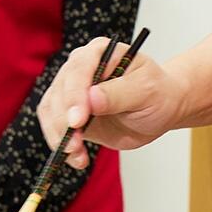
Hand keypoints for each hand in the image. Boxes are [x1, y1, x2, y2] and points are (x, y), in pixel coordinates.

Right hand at [37, 37, 186, 169]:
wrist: (160, 110)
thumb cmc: (157, 93)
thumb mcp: (146, 90)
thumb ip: (119, 93)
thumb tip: (91, 99)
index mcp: (100, 52)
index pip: (79, 70)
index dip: (74, 96)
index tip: (77, 121)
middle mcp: (81, 68)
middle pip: (59, 91)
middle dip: (64, 121)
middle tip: (75, 145)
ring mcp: (73, 91)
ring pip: (51, 110)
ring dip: (60, 136)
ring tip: (77, 154)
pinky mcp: (70, 114)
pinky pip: (55, 128)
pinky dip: (62, 145)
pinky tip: (78, 158)